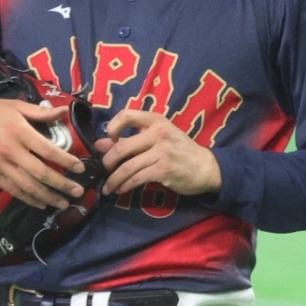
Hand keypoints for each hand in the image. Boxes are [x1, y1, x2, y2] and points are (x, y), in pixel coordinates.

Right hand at [0, 97, 85, 209]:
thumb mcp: (15, 106)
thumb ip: (41, 112)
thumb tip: (64, 111)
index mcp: (19, 131)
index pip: (48, 150)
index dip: (66, 161)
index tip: (81, 169)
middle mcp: (11, 151)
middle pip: (41, 173)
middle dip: (62, 185)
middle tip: (78, 192)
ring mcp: (0, 165)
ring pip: (27, 186)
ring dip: (48, 197)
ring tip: (64, 204)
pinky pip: (13, 190)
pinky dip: (28, 199)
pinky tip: (41, 204)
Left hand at [97, 108, 221, 198]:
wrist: (206, 167)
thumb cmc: (180, 151)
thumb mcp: (158, 139)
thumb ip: (130, 139)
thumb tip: (99, 144)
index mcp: (156, 121)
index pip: (127, 115)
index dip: (112, 127)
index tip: (110, 139)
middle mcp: (159, 133)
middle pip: (121, 147)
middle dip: (107, 162)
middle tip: (103, 170)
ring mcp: (162, 151)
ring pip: (127, 167)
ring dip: (113, 179)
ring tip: (107, 187)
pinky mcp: (164, 169)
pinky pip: (137, 178)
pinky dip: (125, 186)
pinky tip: (121, 190)